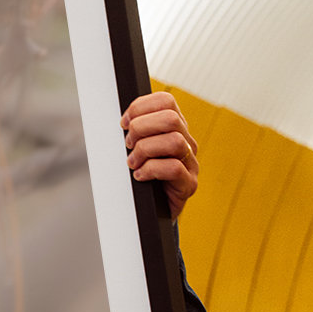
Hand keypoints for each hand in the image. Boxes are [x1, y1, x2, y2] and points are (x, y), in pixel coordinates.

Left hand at [121, 92, 198, 219]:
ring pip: (174, 141)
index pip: (166, 101)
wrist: (151, 210)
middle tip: (128, 144)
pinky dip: (150, 170)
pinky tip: (140, 176)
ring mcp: (190, 163)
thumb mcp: (136, 148)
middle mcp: (186, 142)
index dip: (141, 107)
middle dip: (141, 128)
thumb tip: (122, 121)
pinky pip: (173, 168)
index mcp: (174, 128)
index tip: (124, 123)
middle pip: (171, 118)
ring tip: (133, 162)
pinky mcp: (189, 184)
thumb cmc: (142, 176)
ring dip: (145, 150)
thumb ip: (135, 131)